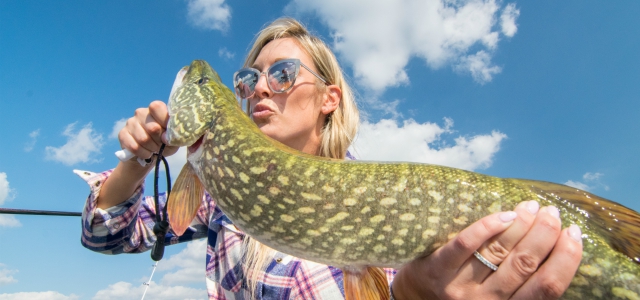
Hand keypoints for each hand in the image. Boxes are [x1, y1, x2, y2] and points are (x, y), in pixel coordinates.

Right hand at [119, 100, 179, 159]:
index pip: (157, 107)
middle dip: (159, 141)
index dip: (164, 121)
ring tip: (154, 149)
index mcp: (156, 109)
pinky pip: (134, 147)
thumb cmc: (164, 143)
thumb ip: (173, 136)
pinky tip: (146, 153)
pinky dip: (143, 153)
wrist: (148, 155)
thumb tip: (165, 137)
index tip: (168, 133)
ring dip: (151, 149)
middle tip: (161, 145)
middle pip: (152, 127)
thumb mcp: (173, 140)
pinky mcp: (122, 134)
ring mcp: (130, 122)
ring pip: (143, 139)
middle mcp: (141, 113)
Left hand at [392, 201, 582, 299]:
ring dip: (521, 225)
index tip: (575, 233)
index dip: (567, 259)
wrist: (416, 299)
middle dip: (544, 234)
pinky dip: (487, 227)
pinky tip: (504, 214)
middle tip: (552, 212)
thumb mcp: (496, 297)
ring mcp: (460, 288)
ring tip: (531, 206)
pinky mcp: (435, 271)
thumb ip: (519, 281)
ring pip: (499, 252)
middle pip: (525, 265)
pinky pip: (464, 245)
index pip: (548, 288)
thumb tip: (554, 243)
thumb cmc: (465, 294)